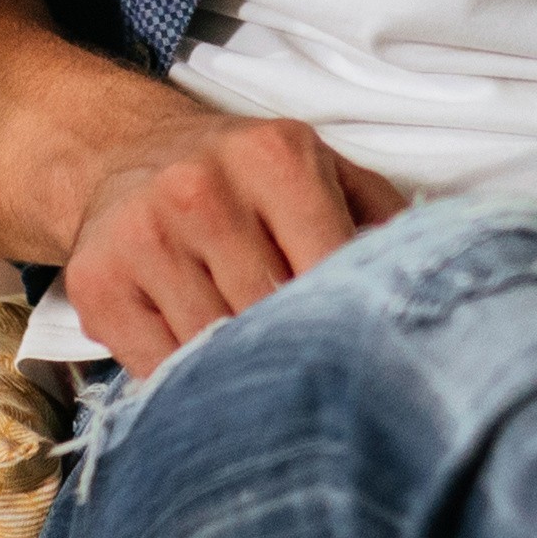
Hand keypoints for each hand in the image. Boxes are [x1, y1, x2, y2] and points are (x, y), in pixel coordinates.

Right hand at [58, 111, 396, 373]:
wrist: (120, 150)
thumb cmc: (242, 176)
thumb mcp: (319, 169)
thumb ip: (382, 216)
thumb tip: (438, 277)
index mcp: (272, 157)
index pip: (330, 268)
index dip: (349, 324)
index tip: (364, 357)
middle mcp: (202, 190)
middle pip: (272, 317)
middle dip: (298, 356)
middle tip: (319, 384)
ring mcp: (143, 237)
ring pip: (214, 351)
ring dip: (242, 378)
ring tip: (263, 385)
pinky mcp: (98, 284)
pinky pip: (157, 369)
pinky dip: (186, 387)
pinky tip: (205, 374)